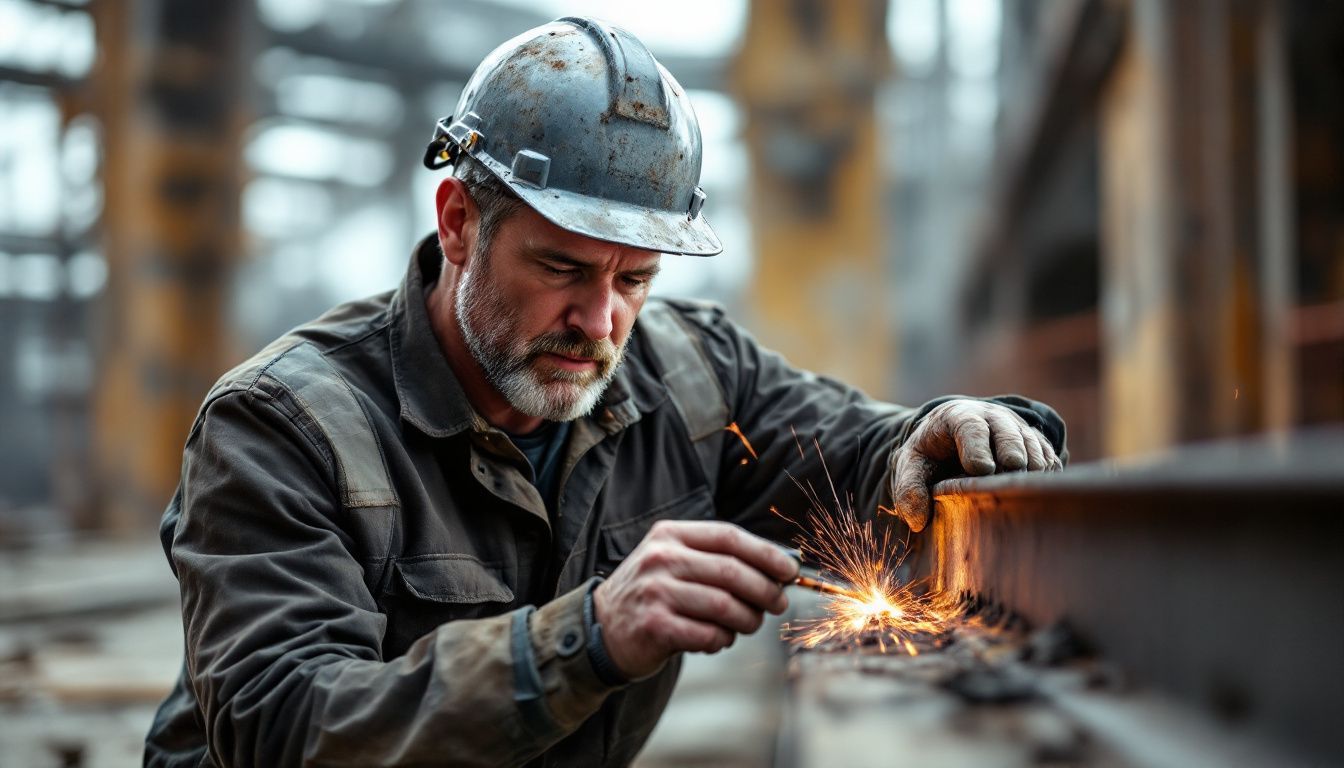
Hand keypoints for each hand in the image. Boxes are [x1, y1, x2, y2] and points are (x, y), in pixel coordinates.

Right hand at [592, 520, 799, 679]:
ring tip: (748, 625)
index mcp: (670, 535)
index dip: (766, 553)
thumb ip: (717, 560)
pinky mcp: (654, 626)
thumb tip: (778, 570)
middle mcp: (661, 559)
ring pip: (724, 606)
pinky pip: (708, 635)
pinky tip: (717, 639)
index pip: (728, 537)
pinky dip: (722, 640)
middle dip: (765, 591)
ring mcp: (655, 592)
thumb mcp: (675, 562)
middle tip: (777, 604)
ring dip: (747, 620)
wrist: (603, 627)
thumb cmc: (654, 593)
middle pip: (732, 572)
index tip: (789, 570)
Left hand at [889, 399, 1061, 531]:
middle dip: (1011, 455)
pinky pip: (1049, 458)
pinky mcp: (1035, 444)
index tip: (979, 471)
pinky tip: (1034, 494)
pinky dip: (1045, 476)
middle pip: (1009, 433)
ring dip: (1030, 469)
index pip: (971, 427)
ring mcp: (1017, 429)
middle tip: (1009, 479)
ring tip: (1020, 492)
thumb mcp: (910, 465)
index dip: (977, 447)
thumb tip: (918, 520)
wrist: (951, 439)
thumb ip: (907, 489)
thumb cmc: (931, 453)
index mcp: (958, 417)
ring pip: (1033, 446)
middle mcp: (992, 418)